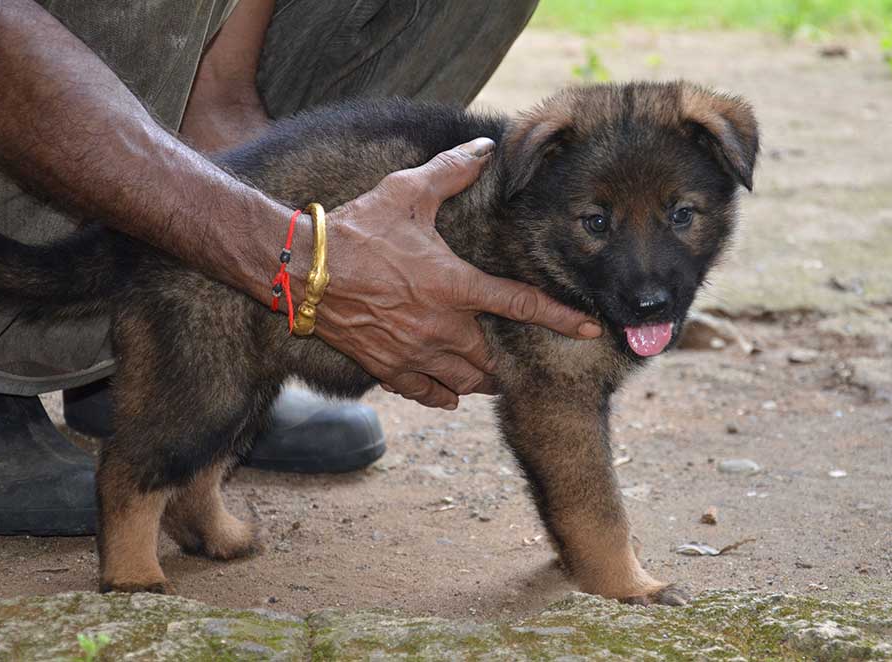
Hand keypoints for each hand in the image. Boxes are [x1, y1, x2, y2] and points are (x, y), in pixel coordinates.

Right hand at [314, 138, 602, 408]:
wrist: (302, 269)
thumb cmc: (356, 229)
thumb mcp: (406, 192)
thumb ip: (451, 171)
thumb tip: (484, 150)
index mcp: (456, 286)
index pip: (522, 305)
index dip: (561, 319)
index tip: (590, 331)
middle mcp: (443, 327)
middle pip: (495, 358)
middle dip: (508, 359)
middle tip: (512, 354)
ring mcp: (415, 352)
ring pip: (466, 382)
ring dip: (481, 379)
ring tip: (486, 373)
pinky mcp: (388, 368)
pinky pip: (427, 395)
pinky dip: (443, 395)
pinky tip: (449, 392)